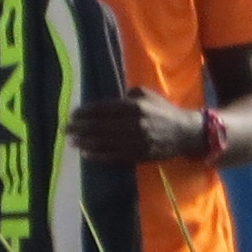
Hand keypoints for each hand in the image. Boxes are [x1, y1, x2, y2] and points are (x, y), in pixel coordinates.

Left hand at [66, 89, 203, 164]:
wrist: (186, 133)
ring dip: (85, 142)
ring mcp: (136, 141)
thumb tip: (109, 102)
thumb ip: (128, 95)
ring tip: (72, 142)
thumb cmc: (164, 111)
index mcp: (135, 106)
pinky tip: (86, 154)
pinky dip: (98, 155)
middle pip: (100, 126)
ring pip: (104, 142)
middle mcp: (134, 123)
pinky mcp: (138, 155)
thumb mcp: (148, 95)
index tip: (73, 114)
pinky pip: (114, 156)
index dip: (85, 112)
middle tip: (66, 129)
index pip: (103, 109)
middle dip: (80, 128)